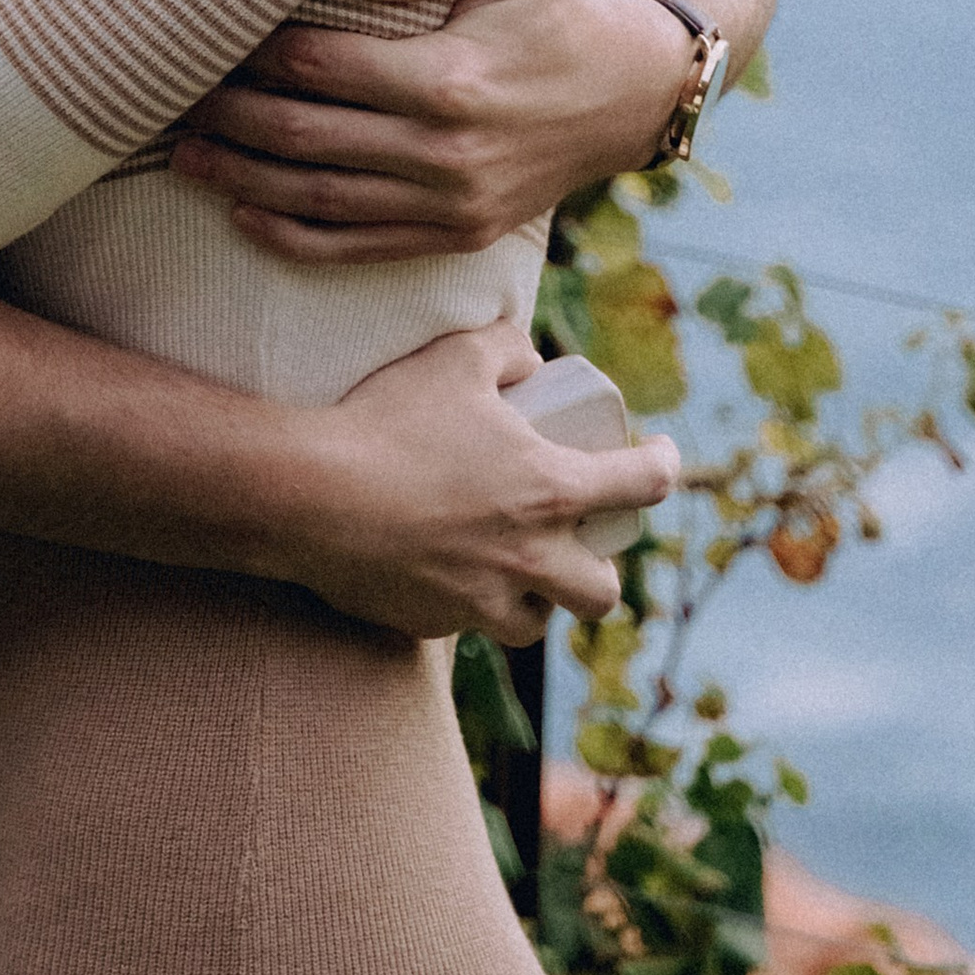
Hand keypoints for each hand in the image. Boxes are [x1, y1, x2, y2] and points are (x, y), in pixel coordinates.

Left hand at [171, 0, 694, 261]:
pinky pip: (358, 248)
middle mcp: (444, 151)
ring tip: (180, 155)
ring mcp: (449, 203)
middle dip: (226, 116)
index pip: (320, 67)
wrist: (632, 93)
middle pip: (302, 136)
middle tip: (168, 95)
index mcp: (450, 77)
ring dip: (240, 179)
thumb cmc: (561, 3)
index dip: (253, 53)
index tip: (205, 33)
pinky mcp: (455, 235)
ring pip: (318, 200)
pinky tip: (243, 214)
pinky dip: (293, 237)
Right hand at [281, 322, 678, 642]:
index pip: (641, 486)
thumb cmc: (388, 421)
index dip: (662, 466)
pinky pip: (466, 625)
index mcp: (548, 490)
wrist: (312, 495)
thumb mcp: (454, 357)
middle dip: (600, 569)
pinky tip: (439, 569)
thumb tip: (532, 363)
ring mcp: (482, 601)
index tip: (660, 457)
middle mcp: (529, 557)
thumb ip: (506, 348)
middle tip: (575, 539)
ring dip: (536, 598)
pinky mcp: (433, 625)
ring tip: (512, 568)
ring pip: (537, 622)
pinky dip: (467, 603)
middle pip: (602, 590)